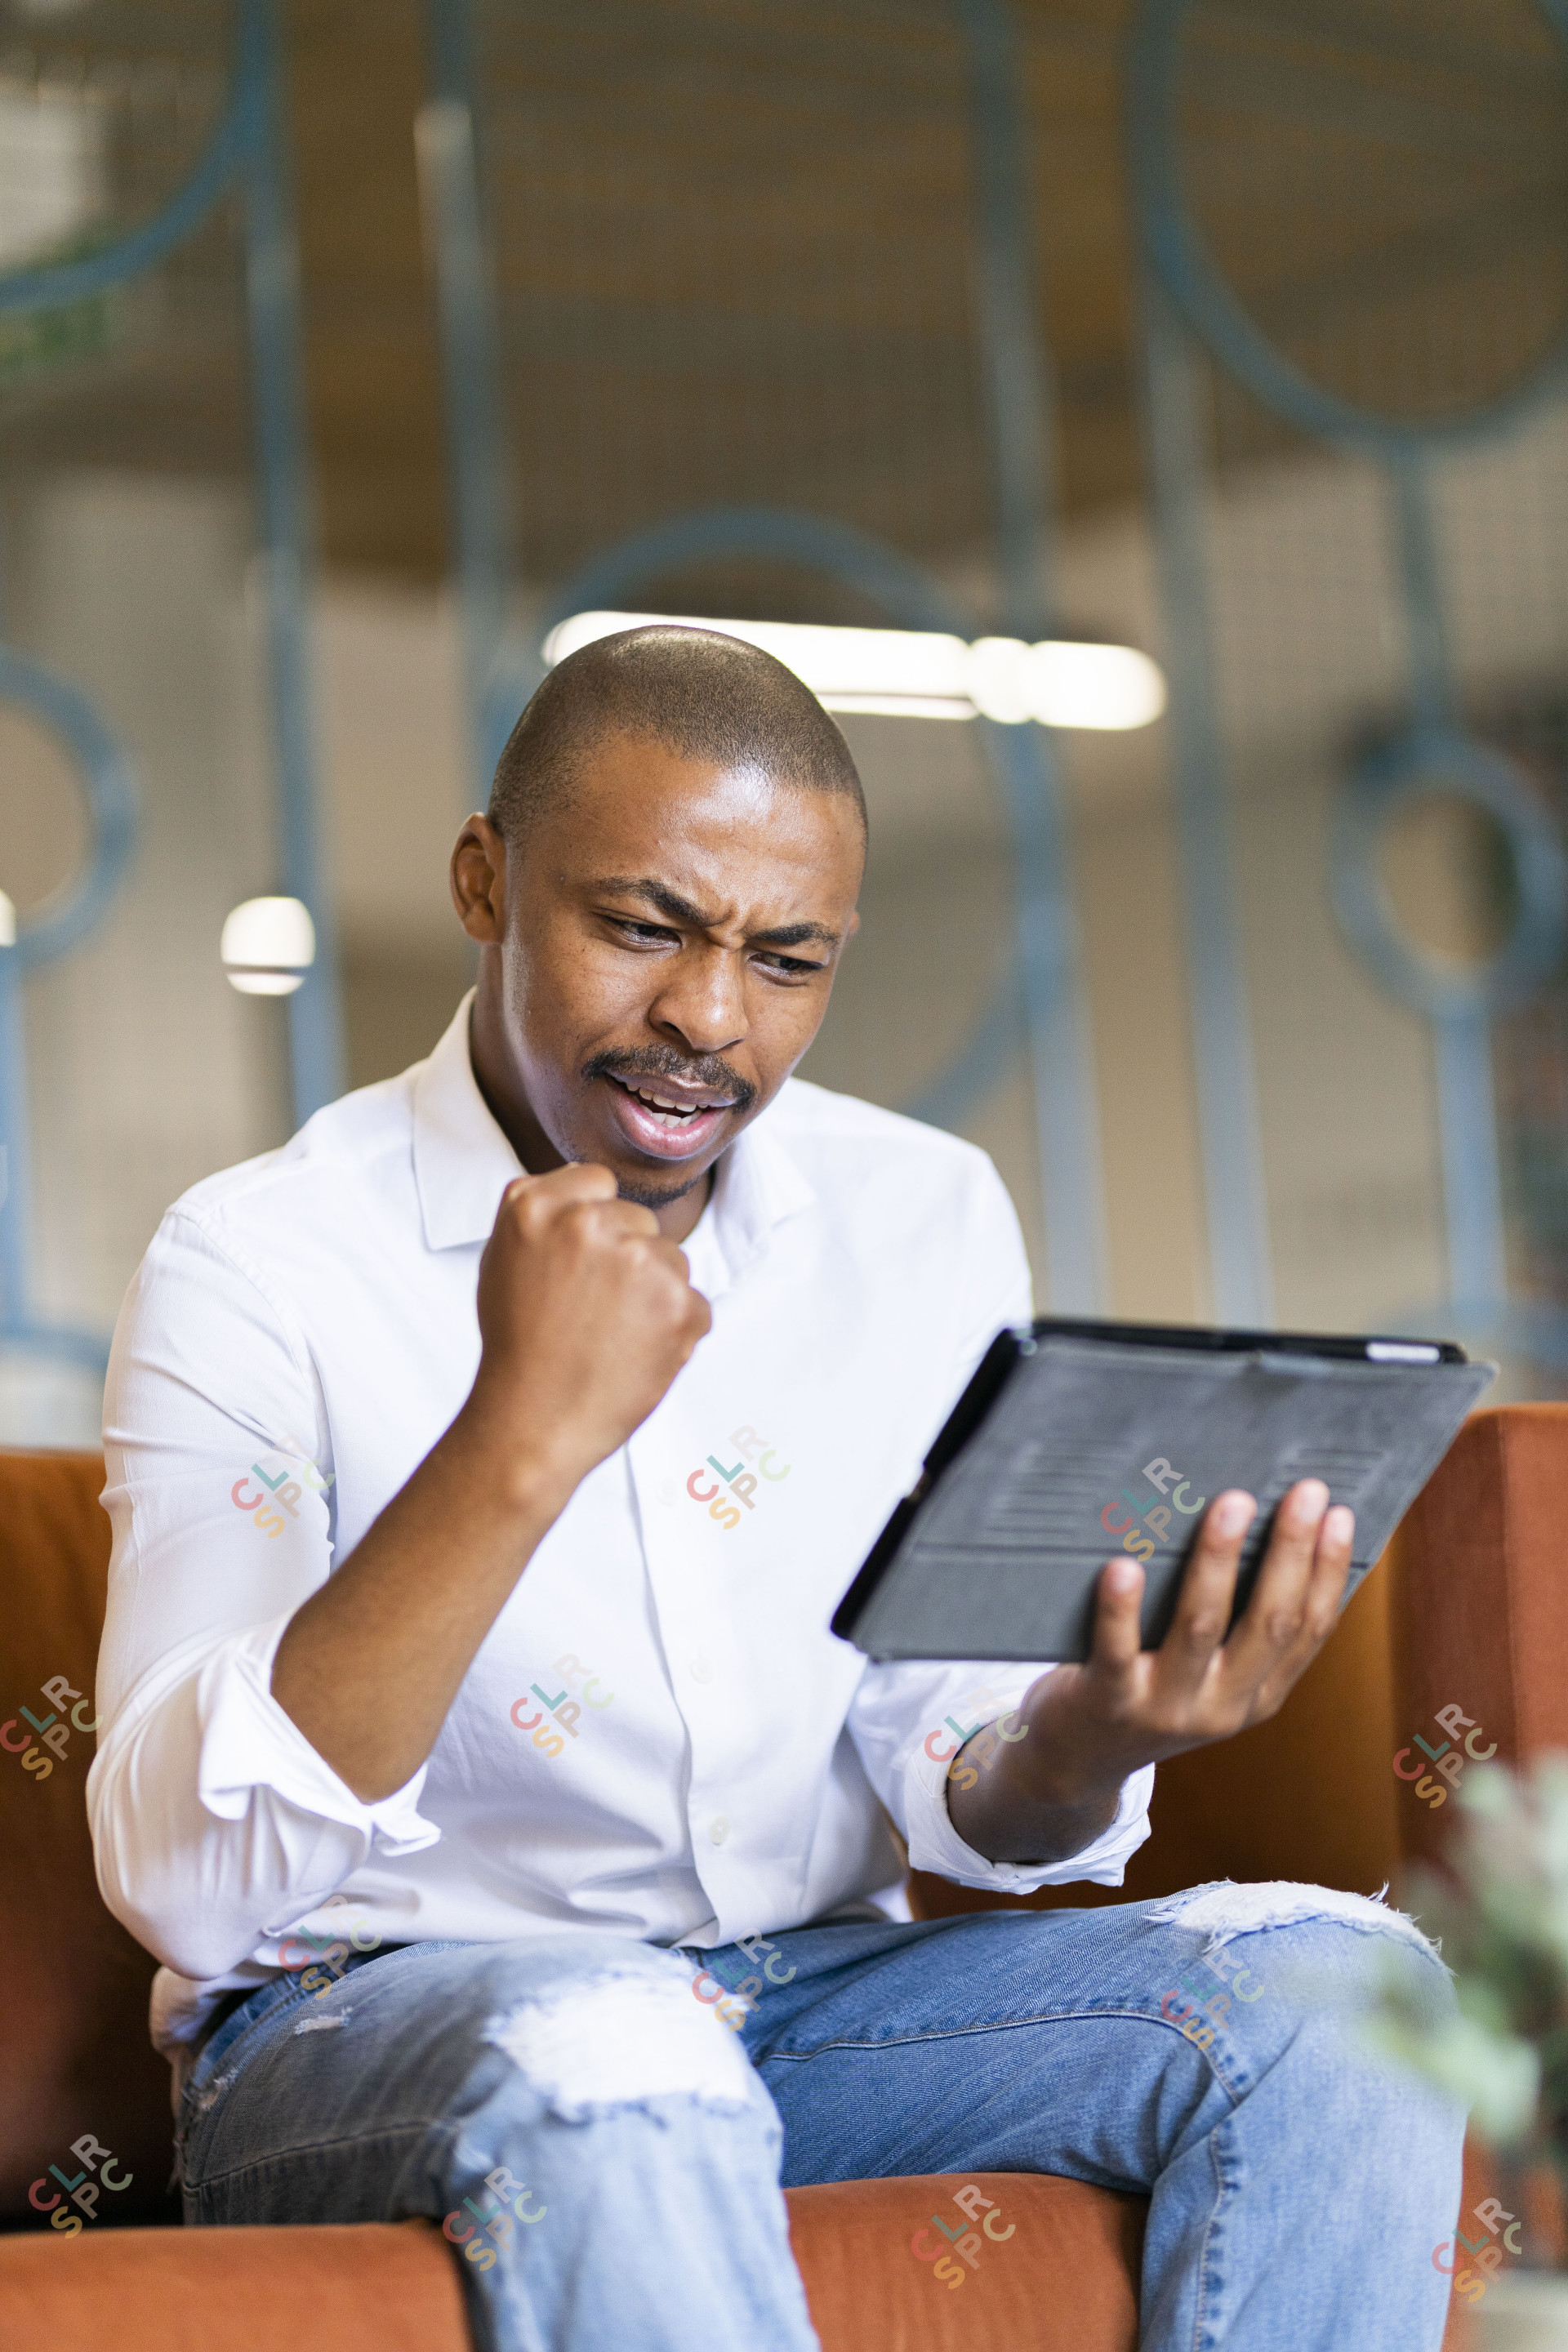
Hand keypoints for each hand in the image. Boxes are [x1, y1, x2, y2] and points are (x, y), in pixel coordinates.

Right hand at [466, 1165, 710, 1498]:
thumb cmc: (517, 1348)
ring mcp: (641, 1262)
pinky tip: (634, 1353)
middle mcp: (590, 1223)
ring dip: (654, 1295)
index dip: (596, 1224)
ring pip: (672, 1262)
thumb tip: (588, 1184)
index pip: (599, 1181)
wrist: (534, 1423)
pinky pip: (694, 1304)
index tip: (583, 1259)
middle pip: (640, 1222)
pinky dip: (675, 1331)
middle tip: (591, 1310)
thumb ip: (544, 1212)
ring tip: (610, 1336)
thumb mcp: (502, 1259)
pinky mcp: (681, 1304)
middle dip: (627, 1260)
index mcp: (538, 1206)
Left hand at [948, 1480, 1353, 1862]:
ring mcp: (1165, 1708)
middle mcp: (1222, 1706)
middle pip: (1267, 1623)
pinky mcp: (1107, 1702)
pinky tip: (1123, 1565)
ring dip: (1218, 1562)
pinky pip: (1117, 1652)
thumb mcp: (1210, 1670)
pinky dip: (1120, 1610)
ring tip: (1232, 1503)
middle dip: (1290, 1552)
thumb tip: (1269, 1524)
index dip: (1327, 1570)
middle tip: (1304, 1490)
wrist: (1077, 1760)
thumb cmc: (1148, 1684)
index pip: (1308, 1628)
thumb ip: (1238, 1619)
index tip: (1340, 1512)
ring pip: (1199, 1628)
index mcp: (1259, 1694)